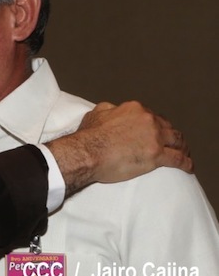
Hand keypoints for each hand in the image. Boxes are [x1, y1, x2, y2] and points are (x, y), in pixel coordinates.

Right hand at [46, 101, 191, 195]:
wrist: (88, 152)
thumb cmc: (89, 136)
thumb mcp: (96, 114)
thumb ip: (108, 109)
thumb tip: (112, 109)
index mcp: (134, 109)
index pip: (151, 116)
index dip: (155, 125)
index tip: (155, 132)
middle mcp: (148, 120)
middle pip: (167, 127)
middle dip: (171, 135)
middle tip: (173, 143)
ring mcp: (154, 137)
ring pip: (177, 140)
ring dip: (182, 147)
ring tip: (184, 153)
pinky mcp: (157, 155)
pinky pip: (178, 158)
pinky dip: (186, 162)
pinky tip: (188, 166)